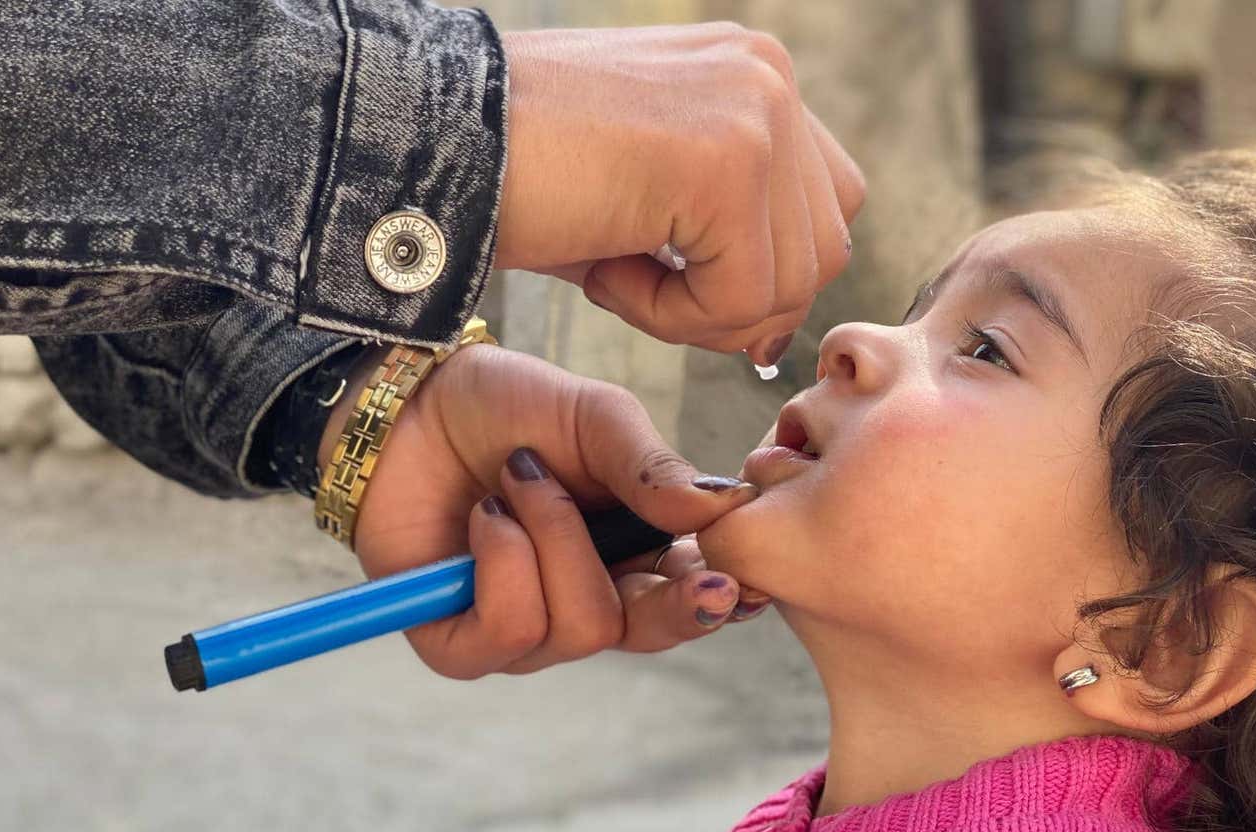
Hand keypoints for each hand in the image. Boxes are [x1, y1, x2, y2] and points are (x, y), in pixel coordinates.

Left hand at [319, 344, 760, 676]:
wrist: (410, 400)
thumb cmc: (509, 408)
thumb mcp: (595, 417)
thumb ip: (653, 466)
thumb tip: (723, 509)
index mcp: (639, 554)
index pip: (698, 601)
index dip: (720, 600)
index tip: (735, 582)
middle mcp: (590, 601)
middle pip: (651, 632)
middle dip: (669, 599)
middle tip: (688, 564)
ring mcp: (527, 630)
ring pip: (580, 629)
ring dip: (553, 538)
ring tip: (519, 480)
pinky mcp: (459, 644)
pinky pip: (508, 634)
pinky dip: (503, 565)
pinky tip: (487, 518)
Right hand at [495, 24, 867, 365]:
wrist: (429, 141)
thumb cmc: (521, 176)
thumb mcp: (650, 197)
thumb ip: (729, 242)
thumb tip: (775, 337)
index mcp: (754, 70)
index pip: (827, 204)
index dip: (766, 269)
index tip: (680, 283)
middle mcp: (769, 74)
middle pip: (822, 251)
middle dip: (735, 302)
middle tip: (638, 284)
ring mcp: (757, 110)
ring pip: (789, 284)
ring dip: (696, 314)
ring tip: (614, 270)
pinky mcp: (728, 161)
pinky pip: (740, 297)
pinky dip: (668, 317)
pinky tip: (604, 270)